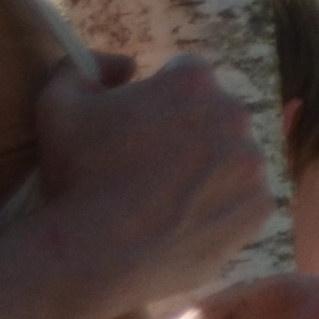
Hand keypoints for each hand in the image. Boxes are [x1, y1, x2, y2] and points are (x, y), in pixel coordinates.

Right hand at [29, 51, 274, 311]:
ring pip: (234, 156)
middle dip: (189, 130)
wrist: (99, 254)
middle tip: (151, 164)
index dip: (160, 96)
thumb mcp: (58, 101)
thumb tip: (124, 64)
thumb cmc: (76, 175)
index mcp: (193, 81)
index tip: (141, 123)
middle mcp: (234, 114)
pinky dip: (222, 205)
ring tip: (167, 195)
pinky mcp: (261, 205)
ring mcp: (253, 162)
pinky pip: (245, 197)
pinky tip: (186, 217)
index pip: (185, 73)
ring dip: (209, 167)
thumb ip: (88, 65)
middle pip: (216, 113)